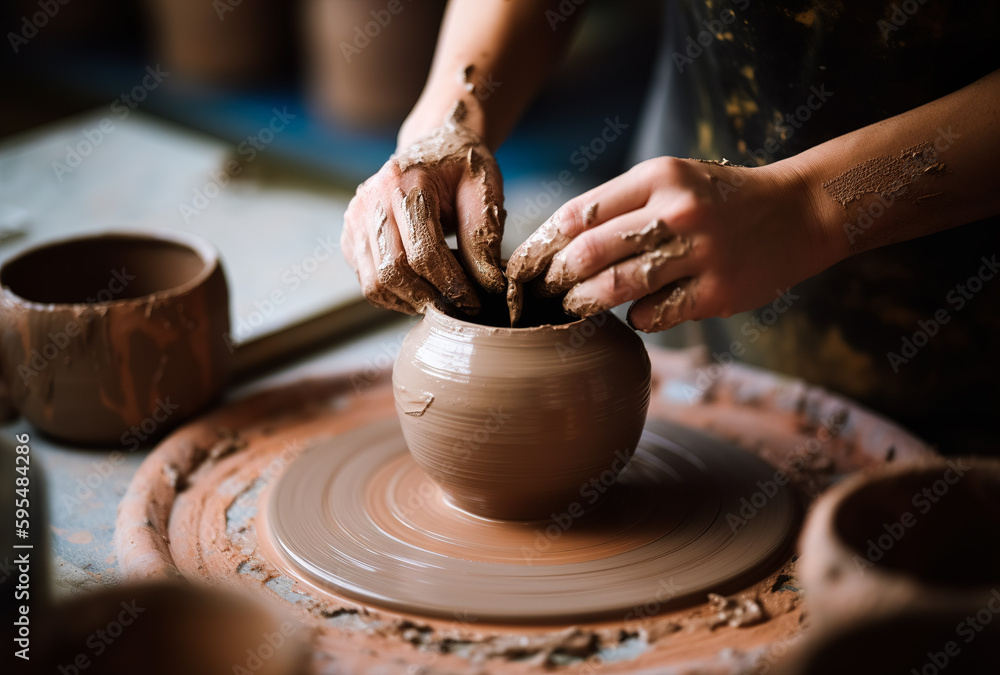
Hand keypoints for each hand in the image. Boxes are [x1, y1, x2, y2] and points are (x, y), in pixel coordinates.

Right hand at [341, 102, 505, 314]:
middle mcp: (371, 199)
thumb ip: (483, 238)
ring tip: (439, 300)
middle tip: (456, 307)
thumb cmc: (463, 167)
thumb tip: (488, 287)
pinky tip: (420, 291)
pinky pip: (366, 281)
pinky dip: (393, 296)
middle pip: (392, 271)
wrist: (434, 146)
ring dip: (409, 302)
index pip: (423, 252)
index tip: (474, 303)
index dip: (451, 285)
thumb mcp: (483, 192)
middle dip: (428, 298)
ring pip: (374, 283)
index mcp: (405, 182)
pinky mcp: (349, 235)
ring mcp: (355, 217)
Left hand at [506, 156, 832, 331]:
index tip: (523, 266)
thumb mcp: (670, 181)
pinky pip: (656, 313)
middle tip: (540, 294)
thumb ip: (620, 206)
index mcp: (657, 177)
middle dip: (554, 278)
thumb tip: (556, 247)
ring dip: (584, 303)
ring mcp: (699, 251)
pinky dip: (637, 317)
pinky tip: (638, 314)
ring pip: (618, 285)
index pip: (579, 213)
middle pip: (589, 251)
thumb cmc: (717, 200)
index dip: (542, 244)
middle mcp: (676, 210)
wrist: (797, 212)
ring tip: (571, 308)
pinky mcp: (718, 290)